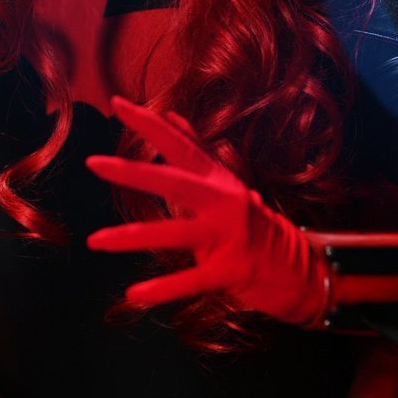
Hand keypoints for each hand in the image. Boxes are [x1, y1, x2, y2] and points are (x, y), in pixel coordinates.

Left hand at [86, 97, 329, 324]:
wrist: (304, 270)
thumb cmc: (258, 227)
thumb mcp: (229, 185)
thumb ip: (199, 153)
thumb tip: (173, 115)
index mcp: (219, 182)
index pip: (180, 146)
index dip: (150, 124)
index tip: (118, 103)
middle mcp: (223, 203)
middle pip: (172, 182)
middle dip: (132, 172)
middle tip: (93, 162)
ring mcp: (227, 237)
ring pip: (171, 234)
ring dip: (130, 238)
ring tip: (94, 241)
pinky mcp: (230, 272)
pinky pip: (189, 281)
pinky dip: (162, 289)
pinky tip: (134, 294)